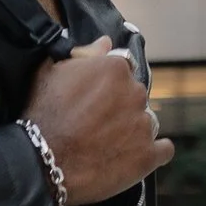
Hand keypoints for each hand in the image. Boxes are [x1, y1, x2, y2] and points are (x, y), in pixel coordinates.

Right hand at [23, 41, 172, 205]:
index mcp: (116, 68)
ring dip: (133, 130)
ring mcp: (144, 125)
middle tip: (95, 124)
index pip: (123, 70)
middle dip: (120, 107)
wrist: (41, 162)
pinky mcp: (148, 155)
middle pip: (135, 96)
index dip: (107, 85)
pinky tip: (133, 157)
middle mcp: (136, 92)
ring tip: (107, 144)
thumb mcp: (51, 72)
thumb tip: (106, 42)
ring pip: (147, 122)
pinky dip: (152, 152)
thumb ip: (83, 53)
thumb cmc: (42, 114)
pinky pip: (163, 150)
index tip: (94, 99)